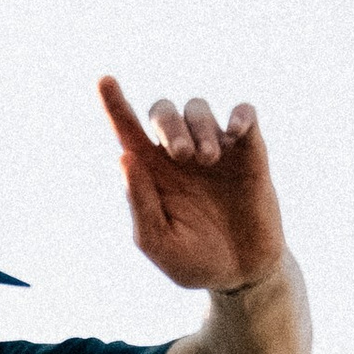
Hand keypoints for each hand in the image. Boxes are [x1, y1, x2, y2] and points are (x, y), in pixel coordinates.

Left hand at [98, 77, 284, 292]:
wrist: (241, 273)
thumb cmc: (194, 260)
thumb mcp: (158, 241)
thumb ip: (140, 202)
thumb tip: (123, 157)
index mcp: (152, 173)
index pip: (127, 131)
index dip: (114, 104)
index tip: (104, 81)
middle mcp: (180, 155)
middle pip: (162, 112)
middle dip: (168, 125)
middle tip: (182, 155)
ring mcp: (215, 149)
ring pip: (198, 109)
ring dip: (199, 129)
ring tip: (207, 160)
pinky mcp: (250, 152)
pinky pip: (245, 114)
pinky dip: (239, 115)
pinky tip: (235, 132)